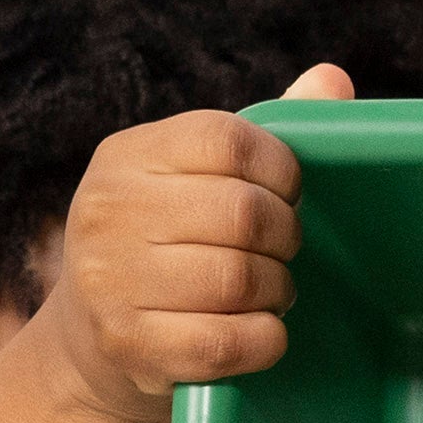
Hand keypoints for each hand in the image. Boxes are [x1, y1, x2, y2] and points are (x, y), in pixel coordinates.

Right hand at [38, 59, 352, 422]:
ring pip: (240, 279)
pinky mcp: (127, 344)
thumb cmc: (164, 246)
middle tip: (281, 252)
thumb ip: (260, 137)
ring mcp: (109, 280)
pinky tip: (258, 330)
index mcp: (129, 155)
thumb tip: (333, 78)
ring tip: (267, 291)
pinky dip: (266, 340)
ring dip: (277, 290)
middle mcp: (108, 210)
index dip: (282, 171)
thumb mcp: (194, 180)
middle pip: (244, 214)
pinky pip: (230, 341)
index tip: (286, 196)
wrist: (89, 340)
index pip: (229, 140)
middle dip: (286, 238)